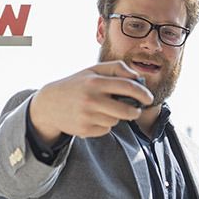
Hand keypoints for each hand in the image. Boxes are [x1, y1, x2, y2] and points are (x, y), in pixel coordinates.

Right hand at [29, 61, 153, 144]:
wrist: (49, 104)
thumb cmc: (77, 84)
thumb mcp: (93, 70)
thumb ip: (117, 68)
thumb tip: (137, 77)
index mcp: (95, 82)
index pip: (128, 87)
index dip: (143, 93)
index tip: (149, 98)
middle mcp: (91, 99)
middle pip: (127, 111)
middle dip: (136, 112)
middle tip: (136, 110)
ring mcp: (87, 116)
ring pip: (116, 121)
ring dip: (116, 117)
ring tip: (104, 109)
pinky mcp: (84, 130)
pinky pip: (106, 130)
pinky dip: (104, 125)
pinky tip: (93, 118)